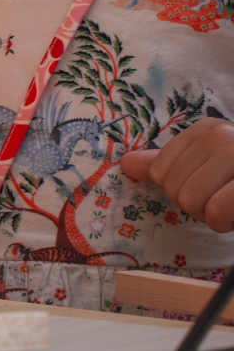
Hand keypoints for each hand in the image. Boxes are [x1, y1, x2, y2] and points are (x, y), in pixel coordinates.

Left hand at [122, 118, 233, 232]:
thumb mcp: (209, 165)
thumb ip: (168, 164)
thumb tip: (127, 165)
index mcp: (206, 129)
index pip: (160, 172)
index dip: (181, 190)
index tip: (209, 187)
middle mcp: (223, 136)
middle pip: (176, 190)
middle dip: (198, 206)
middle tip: (225, 200)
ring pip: (194, 203)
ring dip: (214, 217)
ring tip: (233, 205)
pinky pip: (215, 212)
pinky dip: (223, 221)